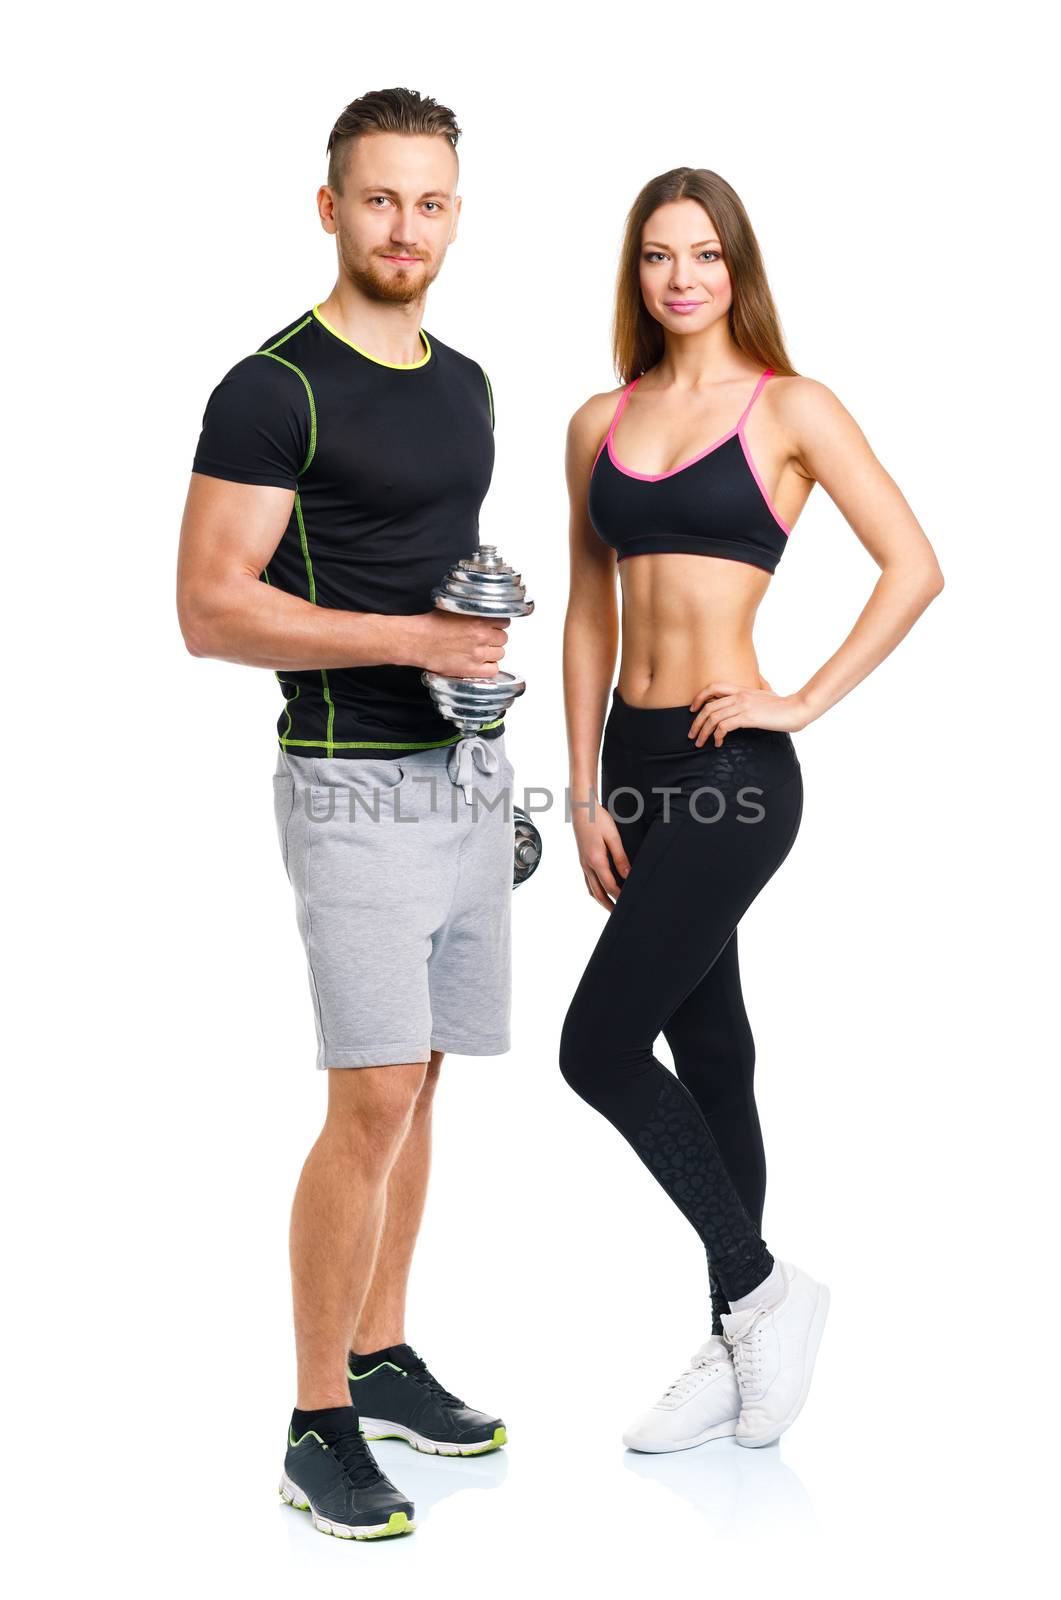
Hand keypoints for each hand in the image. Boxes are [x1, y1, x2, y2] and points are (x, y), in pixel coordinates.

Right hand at [411, 609, 510, 677]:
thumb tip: (485, 615)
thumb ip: (475, 613)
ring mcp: (478, 654)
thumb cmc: (432, 625)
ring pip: (500, 654)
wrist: (418, 641)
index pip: (504, 622)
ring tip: (478, 651)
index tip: (491, 627)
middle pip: (503, 639)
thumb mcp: (457, 610)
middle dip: (494, 639)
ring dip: (492, 653)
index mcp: (480, 619)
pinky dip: (489, 667)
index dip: (497, 625)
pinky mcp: (472, 669)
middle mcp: (482, 637)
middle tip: (482, 640)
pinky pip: (493, 670)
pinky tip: (480, 663)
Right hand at [570, 786, 629, 910]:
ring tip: (611, 908)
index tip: (630, 902)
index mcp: (596, 860)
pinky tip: (601, 891)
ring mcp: (583, 863)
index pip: (610, 886)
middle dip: (609, 906)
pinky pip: (587, 881)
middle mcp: (587, 865)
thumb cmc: (598, 820)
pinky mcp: (582, 860)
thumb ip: (621, 857)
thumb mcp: (613, 837)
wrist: (581, 809)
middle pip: (598, 893)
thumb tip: (628, 875)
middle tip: (620, 915)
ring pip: (591, 889)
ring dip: (601, 900)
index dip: (621, 897)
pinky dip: (595, 891)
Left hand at [688, 682, 808, 746]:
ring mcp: (743, 706)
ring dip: (703, 732)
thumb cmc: (783, 704)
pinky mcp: (748, 717)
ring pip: (713, 717)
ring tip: (700, 743)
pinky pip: (724, 726)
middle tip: (692, 735)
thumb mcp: (769, 691)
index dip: (699, 697)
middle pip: (708, 706)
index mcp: (742, 689)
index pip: (713, 687)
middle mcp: (739, 695)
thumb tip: (760, 680)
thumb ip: (761, 685)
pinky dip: (717, 736)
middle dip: (696, 722)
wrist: (797, 709)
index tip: (692, 710)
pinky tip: (718, 743)